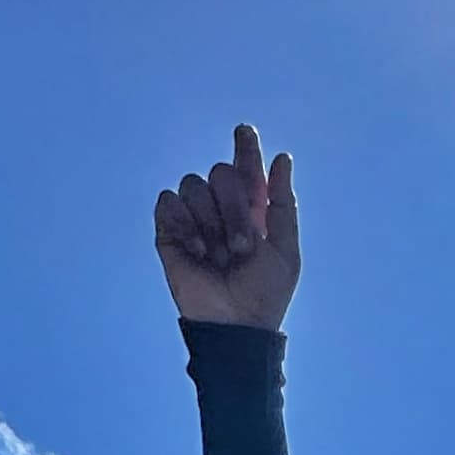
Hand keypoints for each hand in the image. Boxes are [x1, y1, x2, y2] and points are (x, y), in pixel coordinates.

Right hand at [153, 122, 299, 328]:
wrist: (235, 324)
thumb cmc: (265, 293)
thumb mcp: (286, 249)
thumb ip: (283, 203)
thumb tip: (282, 158)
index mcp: (252, 210)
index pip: (246, 168)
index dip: (245, 148)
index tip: (244, 131)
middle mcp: (221, 209)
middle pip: (221, 173)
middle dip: (235, 207)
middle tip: (243, 246)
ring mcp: (193, 219)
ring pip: (194, 185)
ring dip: (211, 222)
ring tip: (220, 256)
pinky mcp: (168, 232)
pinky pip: (168, 202)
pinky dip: (185, 223)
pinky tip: (198, 252)